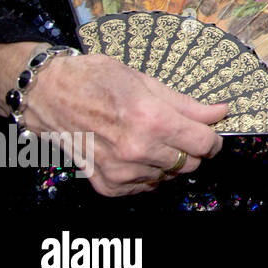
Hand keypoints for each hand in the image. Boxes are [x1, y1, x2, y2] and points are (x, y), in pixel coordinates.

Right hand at [25, 52, 226, 196]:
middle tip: (178, 133)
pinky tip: (135, 154)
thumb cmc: (95, 80)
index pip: (205, 144)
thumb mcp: (146, 82)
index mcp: (153, 120)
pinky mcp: (106, 183)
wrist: (48, 94)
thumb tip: (219, 112)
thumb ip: (186, 104)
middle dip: (192, 150)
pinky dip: (145, 174)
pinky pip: (143, 187)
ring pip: (168, 176)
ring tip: (149, 139)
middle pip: (190, 164)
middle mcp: (138, 150)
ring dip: (167, 161)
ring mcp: (121, 170)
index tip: (211, 134)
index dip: (213, 138)